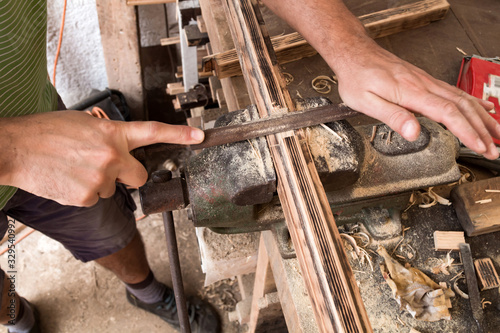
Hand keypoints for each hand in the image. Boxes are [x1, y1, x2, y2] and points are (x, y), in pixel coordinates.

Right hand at [0, 111, 204, 206]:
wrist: (16, 148)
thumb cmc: (46, 132)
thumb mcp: (84, 124)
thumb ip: (108, 136)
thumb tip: (118, 147)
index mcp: (113, 133)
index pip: (153, 132)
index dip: (179, 135)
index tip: (199, 136)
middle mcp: (112, 156)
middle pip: (140, 176)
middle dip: (130, 176)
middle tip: (109, 168)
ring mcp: (101, 179)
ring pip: (111, 188)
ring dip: (99, 181)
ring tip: (74, 168)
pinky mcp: (88, 197)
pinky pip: (94, 198)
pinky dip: (83, 192)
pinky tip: (68, 180)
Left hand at [332, 41, 499, 159]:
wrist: (354, 53)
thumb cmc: (357, 76)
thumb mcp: (365, 102)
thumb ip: (392, 116)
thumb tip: (413, 133)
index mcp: (410, 91)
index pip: (447, 113)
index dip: (466, 131)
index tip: (479, 146)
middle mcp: (423, 84)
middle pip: (462, 106)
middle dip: (481, 129)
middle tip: (493, 149)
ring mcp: (426, 81)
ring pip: (462, 98)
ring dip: (482, 117)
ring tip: (496, 134)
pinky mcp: (424, 80)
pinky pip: (455, 91)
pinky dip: (473, 102)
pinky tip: (483, 108)